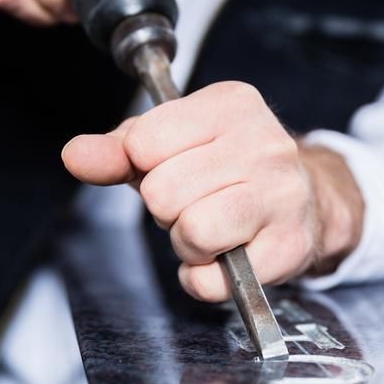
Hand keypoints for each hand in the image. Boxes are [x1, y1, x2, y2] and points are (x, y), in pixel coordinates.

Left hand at [62, 82, 364, 301]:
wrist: (307, 200)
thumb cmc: (230, 168)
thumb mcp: (172, 144)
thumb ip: (119, 150)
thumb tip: (76, 155)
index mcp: (232, 104)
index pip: (145, 143)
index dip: (147, 166)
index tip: (177, 166)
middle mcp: (265, 143)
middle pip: (164, 192)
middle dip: (168, 209)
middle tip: (198, 202)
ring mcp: (282, 195)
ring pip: (193, 231)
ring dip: (188, 243)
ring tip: (212, 229)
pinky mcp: (289, 245)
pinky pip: (213, 279)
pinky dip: (205, 280)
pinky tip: (224, 258)